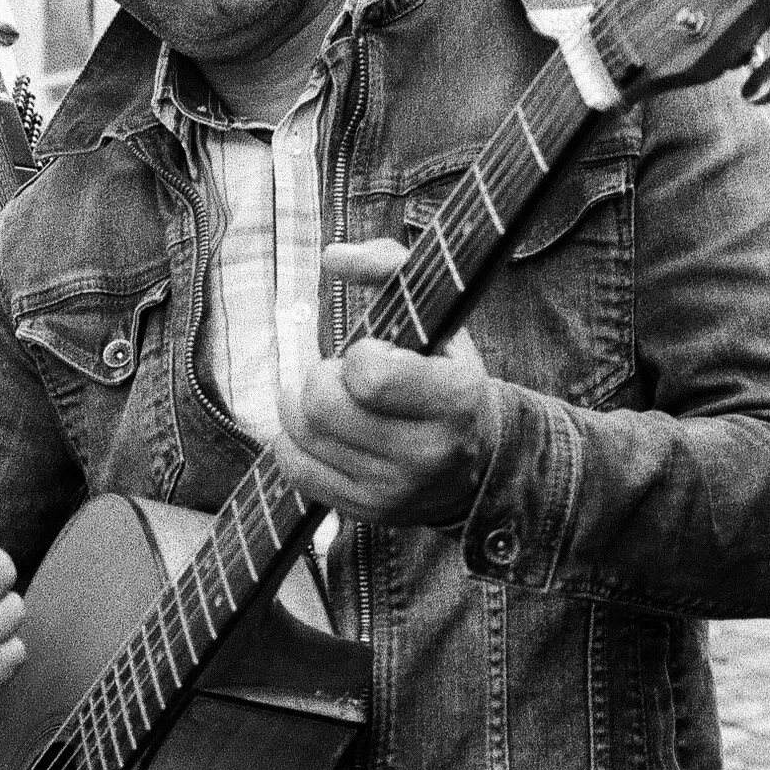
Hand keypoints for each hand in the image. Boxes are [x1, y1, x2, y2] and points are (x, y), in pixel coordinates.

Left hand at [275, 240, 499, 527]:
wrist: (474, 462)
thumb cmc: (444, 373)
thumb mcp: (438, 314)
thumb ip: (391, 265)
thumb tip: (332, 257)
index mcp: (456, 398)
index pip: (368, 374)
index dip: (358, 355)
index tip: (374, 355)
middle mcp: (428, 452)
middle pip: (322, 406)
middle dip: (318, 378)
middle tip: (338, 376)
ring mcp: (394, 490)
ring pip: (300, 436)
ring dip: (300, 406)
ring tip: (329, 399)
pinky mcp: (365, 512)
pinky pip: (294, 470)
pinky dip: (294, 442)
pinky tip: (321, 432)